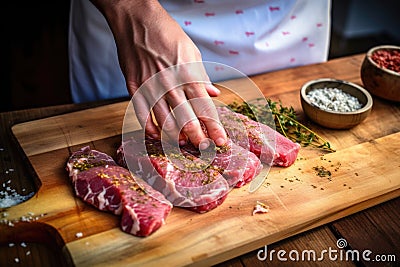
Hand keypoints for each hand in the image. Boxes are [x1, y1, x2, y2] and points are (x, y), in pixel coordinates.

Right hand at [91, 0, 226, 147]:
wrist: (138, 20)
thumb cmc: (168, 34)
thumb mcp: (191, 52)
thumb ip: (201, 77)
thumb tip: (213, 94)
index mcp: (188, 74)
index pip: (205, 108)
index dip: (214, 127)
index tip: (221, 141)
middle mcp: (171, 84)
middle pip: (186, 119)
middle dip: (197, 138)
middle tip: (204, 149)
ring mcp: (151, 87)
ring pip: (164, 121)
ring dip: (175, 136)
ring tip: (183, 144)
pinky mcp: (134, 87)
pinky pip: (142, 114)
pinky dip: (150, 128)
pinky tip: (157, 136)